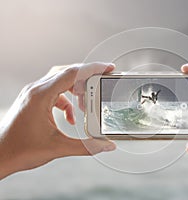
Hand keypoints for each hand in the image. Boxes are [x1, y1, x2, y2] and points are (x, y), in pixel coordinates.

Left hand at [0, 62, 115, 179]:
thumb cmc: (20, 149)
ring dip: (76, 91)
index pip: (72, 73)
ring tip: (86, 105)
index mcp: (41, 95)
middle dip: (87, 77)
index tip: (108, 68)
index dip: (93, 69)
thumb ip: (87, 146)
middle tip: (102, 81)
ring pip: (61, 81)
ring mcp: (33, 94)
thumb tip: (107, 145)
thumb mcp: (58, 147)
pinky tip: (71, 117)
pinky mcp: (33, 101)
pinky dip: (67, 102)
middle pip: (67, 73)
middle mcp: (36, 90)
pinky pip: (55, 93)